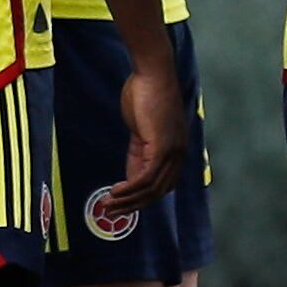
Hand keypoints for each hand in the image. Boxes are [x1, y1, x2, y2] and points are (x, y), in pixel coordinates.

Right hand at [90, 42, 189, 229]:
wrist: (152, 73)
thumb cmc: (145, 93)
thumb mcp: (141, 129)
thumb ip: (139, 151)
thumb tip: (130, 175)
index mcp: (177, 149)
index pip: (163, 184)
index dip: (143, 198)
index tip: (123, 204)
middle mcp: (179, 154)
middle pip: (157, 192)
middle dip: (133, 205)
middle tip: (111, 213)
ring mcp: (172, 152)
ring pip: (150, 188)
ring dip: (127, 201)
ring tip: (107, 206)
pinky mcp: (162, 147)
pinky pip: (145, 177)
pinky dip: (130, 188)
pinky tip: (115, 191)